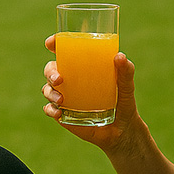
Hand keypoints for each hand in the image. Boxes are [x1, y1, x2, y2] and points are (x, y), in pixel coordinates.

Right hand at [41, 36, 138, 153]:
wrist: (122, 130)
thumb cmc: (123, 102)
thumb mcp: (126, 86)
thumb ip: (125, 72)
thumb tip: (119, 56)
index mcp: (82, 67)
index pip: (64, 51)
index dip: (54, 44)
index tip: (50, 43)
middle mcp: (71, 80)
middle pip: (51, 69)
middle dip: (50, 72)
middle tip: (59, 79)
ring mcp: (65, 96)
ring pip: (47, 89)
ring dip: (50, 92)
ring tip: (61, 100)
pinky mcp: (63, 113)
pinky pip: (50, 109)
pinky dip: (50, 110)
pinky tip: (59, 113)